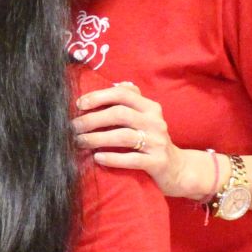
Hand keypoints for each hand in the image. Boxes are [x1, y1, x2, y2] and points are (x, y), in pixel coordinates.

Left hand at [73, 81, 213, 198]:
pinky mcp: (158, 162)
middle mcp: (155, 121)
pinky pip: (131, 159)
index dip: (99, 96)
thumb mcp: (146, 118)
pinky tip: (97, 158)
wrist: (178, 169)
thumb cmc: (153, 141)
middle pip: (119, 114)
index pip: (123, 94)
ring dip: (97, 139)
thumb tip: (116, 83)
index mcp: (150, 107)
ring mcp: (158, 142)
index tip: (79, 104)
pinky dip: (112, 158)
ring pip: (123, 136)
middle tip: (74, 127)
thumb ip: (132, 101)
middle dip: (92, 119)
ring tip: (80, 142)